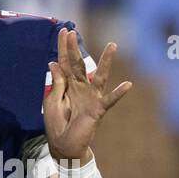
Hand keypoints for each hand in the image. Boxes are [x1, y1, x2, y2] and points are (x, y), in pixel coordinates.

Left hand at [44, 28, 131, 161]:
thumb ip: (56, 83)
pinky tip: (127, 84)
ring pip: (99, 76)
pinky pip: (110, 100)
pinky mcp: (98, 109)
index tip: (63, 31)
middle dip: (74, 49)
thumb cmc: (56, 124)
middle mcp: (80, 87)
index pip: (64, 62)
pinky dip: (118, 93)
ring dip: (106, 61)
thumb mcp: (51, 101)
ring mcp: (90, 97)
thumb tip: (53, 62)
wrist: (63, 146)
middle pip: (77, 64)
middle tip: (72, 32)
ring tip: (112, 46)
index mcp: (67, 85)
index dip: (64, 48)